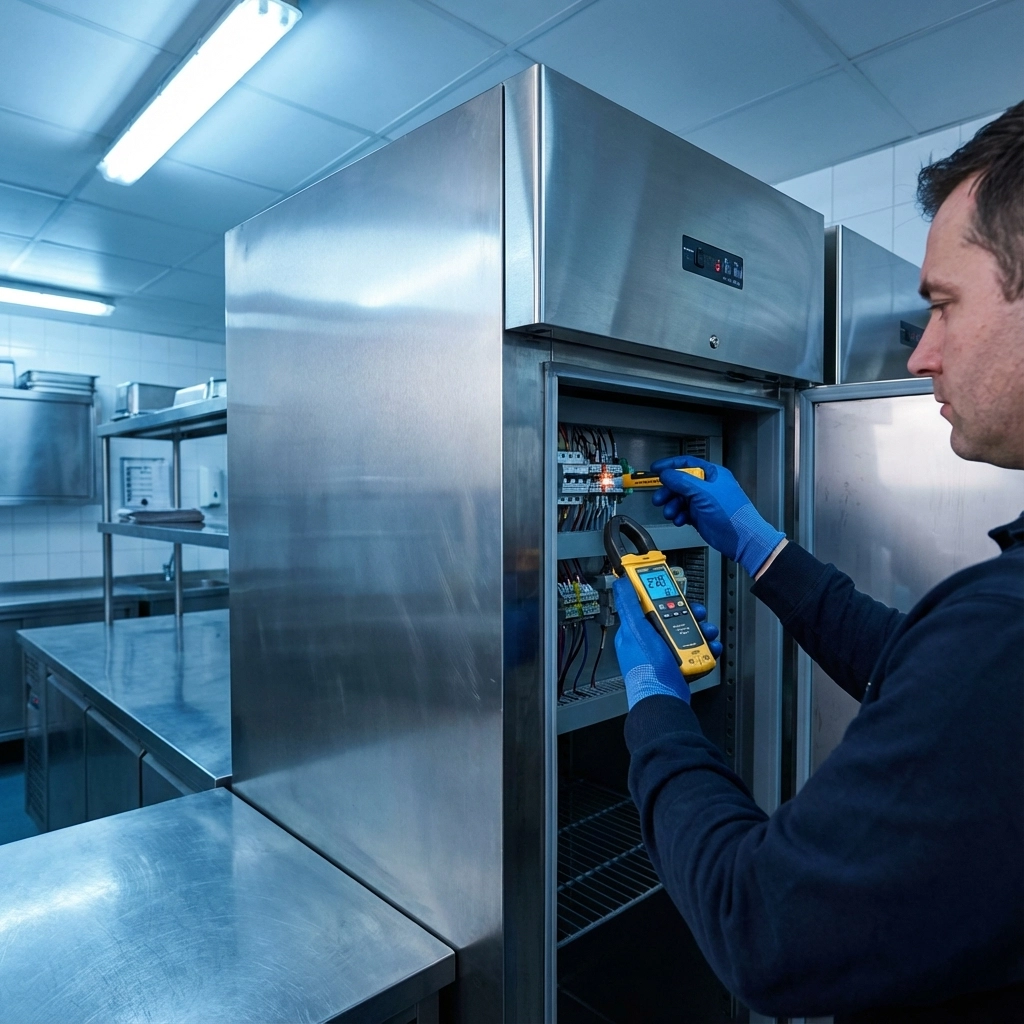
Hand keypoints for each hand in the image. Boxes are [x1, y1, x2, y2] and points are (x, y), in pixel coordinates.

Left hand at [613, 578, 722, 709]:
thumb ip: (629, 605)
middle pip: (672, 618)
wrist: (664, 701)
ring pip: (686, 634)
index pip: (649, 606)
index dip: (664, 598)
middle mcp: (649, 642)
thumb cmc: (647, 669)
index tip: (677, 594)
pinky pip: (694, 651)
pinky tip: (710, 648)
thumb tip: (621, 582)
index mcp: (634, 632)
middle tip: (699, 614)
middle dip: (689, 615)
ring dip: (701, 631)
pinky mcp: (678, 667)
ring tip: (708, 633)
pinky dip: (704, 649)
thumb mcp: (636, 630)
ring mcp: (664, 655)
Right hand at [650, 455, 784, 577]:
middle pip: (680, 483)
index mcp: (712, 474)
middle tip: (659, 498)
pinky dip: (679, 516)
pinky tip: (680, 520)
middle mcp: (708, 487)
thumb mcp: (703, 493)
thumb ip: (682, 482)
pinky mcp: (701, 516)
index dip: (670, 465)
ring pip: (680, 499)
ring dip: (672, 505)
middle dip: (668, 490)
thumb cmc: (733, 514)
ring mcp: (704, 502)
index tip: (656, 468)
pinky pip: (684, 512)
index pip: (687, 463)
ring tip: (670, 512)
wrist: (742, 539)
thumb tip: (666, 474)